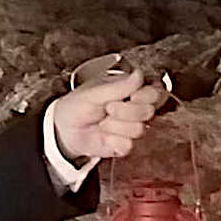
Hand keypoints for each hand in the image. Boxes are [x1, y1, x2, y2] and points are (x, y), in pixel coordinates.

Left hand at [52, 67, 166, 161]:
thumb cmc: (78, 105)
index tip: (133, 96)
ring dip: (115, 126)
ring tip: (102, 121)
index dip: (147, 95)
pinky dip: (112, 140)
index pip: (155, 92)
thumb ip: (119, 86)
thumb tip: (139, 75)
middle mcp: (135, 109)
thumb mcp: (95, 91)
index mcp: (131, 91)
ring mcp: (131, 128)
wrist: (65, 129)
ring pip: (138, 129)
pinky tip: (103, 135)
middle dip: (126, 111)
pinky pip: (128, 144)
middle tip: (108, 108)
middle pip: (148, 111)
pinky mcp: (125, 145)